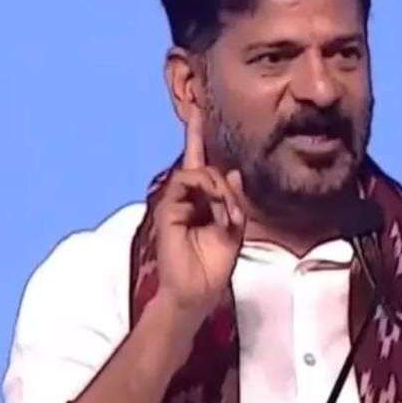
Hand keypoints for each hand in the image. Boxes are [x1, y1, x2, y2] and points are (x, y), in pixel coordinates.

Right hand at [153, 107, 246, 324]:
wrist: (196, 292)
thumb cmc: (213, 267)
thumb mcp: (233, 231)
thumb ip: (233, 202)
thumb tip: (232, 172)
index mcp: (201, 202)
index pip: (199, 163)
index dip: (197, 137)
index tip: (198, 110)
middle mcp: (185, 198)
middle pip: (203, 166)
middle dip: (225, 185)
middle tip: (234, 216)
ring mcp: (174, 202)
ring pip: (198, 172)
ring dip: (220, 190)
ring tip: (228, 218)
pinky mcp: (167, 209)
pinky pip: (187, 182)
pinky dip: (208, 190)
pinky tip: (219, 212)